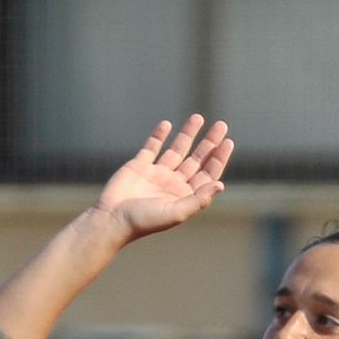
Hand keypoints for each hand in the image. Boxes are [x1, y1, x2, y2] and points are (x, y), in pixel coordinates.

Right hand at [89, 115, 232, 243]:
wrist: (111, 219)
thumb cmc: (143, 221)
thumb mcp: (175, 212)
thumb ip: (199, 199)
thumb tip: (220, 185)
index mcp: (183, 195)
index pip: (207, 174)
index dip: (218, 158)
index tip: (227, 142)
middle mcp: (172, 184)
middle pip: (196, 159)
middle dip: (209, 143)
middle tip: (222, 125)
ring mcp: (156, 173)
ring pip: (176, 149)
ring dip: (188, 134)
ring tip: (198, 117)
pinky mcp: (139, 166)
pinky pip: (151, 147)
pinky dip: (159, 136)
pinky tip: (167, 125)